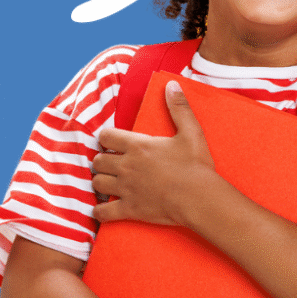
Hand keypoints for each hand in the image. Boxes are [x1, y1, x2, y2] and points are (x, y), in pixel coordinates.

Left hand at [92, 80, 218, 225]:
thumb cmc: (195, 165)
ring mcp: (126, 189)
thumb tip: (172, 84)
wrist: (199, 197)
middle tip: (111, 163)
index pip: (106, 136)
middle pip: (98, 161)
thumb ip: (179, 107)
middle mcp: (127, 166)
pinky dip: (100, 212)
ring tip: (109, 182)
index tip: (112, 142)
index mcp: (138, 145)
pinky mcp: (130, 209)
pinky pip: (104, 212)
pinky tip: (103, 210)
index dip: (106, 138)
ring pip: (97, 183)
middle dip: (102, 161)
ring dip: (101, 182)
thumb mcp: (191, 131)